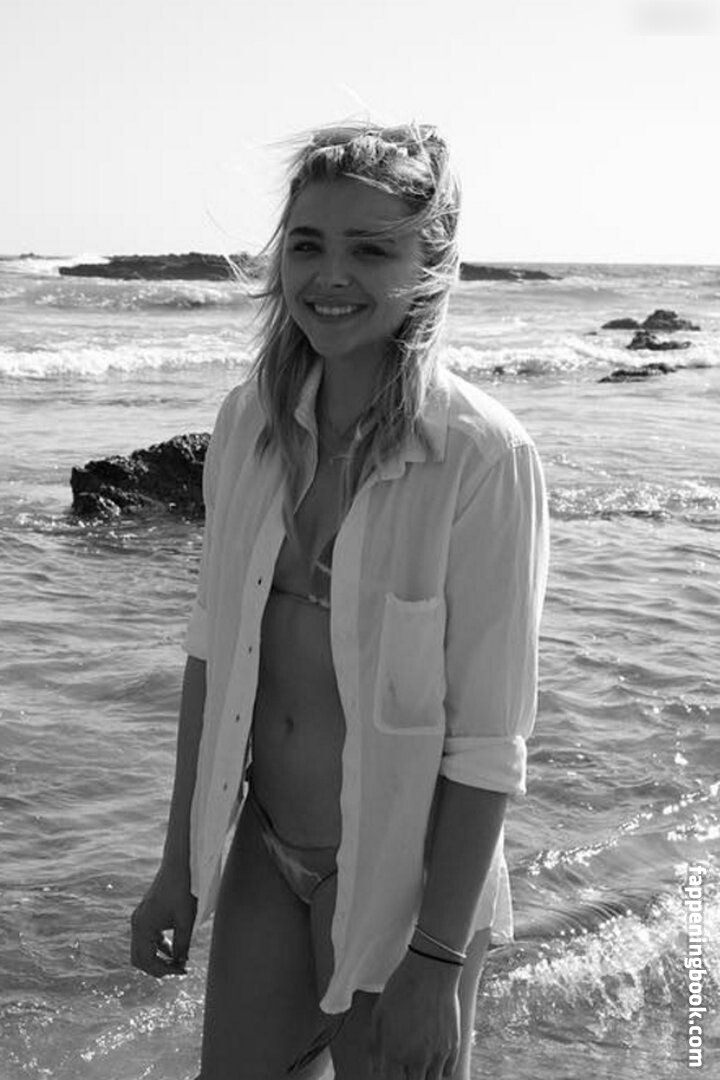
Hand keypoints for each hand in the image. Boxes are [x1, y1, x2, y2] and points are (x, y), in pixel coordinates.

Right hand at [130, 860, 196, 977]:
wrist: (179, 865)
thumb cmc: (183, 890)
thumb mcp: (186, 921)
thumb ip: (182, 945)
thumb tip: (180, 963)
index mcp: (143, 927)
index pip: (146, 961)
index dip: (164, 971)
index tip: (183, 970)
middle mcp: (137, 924)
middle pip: (140, 959)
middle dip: (158, 967)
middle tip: (179, 969)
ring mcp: (140, 918)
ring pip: (143, 949)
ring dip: (159, 957)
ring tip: (179, 961)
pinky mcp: (147, 914)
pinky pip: (148, 938)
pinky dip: (159, 947)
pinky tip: (175, 949)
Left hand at [369, 950, 460, 1078]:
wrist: (431, 970)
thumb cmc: (401, 989)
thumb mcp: (379, 1013)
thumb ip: (375, 1045)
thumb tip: (374, 1068)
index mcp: (395, 1053)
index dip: (390, 1077)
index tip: (391, 1070)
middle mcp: (417, 1059)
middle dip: (407, 1076)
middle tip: (405, 1065)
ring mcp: (438, 1054)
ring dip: (424, 1075)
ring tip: (419, 1062)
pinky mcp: (453, 1046)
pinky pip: (448, 1072)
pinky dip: (441, 1069)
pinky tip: (433, 1057)